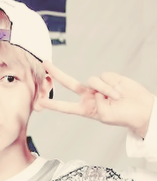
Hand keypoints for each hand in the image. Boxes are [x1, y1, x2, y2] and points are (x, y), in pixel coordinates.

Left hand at [40, 61, 154, 137]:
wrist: (140, 108)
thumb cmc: (123, 116)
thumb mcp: (105, 116)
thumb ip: (96, 104)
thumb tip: (94, 91)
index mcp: (85, 109)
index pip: (65, 107)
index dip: (53, 104)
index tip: (40, 102)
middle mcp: (89, 96)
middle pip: (69, 83)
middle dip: (57, 73)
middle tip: (45, 64)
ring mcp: (98, 86)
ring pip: (92, 81)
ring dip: (105, 89)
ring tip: (116, 98)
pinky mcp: (108, 78)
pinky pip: (104, 77)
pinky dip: (112, 85)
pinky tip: (119, 91)